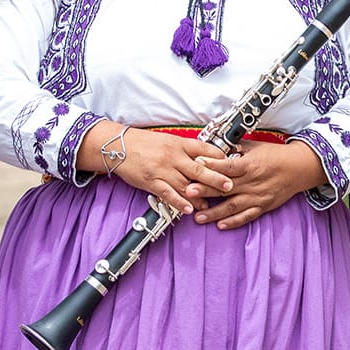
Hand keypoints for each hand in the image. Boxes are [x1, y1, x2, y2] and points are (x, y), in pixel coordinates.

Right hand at [110, 129, 233, 214]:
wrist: (118, 146)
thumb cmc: (143, 144)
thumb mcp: (168, 141)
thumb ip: (186, 150)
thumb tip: (204, 159)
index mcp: (179, 143)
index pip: (205, 149)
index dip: (220, 157)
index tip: (230, 164)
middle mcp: (173, 156)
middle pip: (200, 168)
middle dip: (216, 178)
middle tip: (229, 185)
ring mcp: (163, 169)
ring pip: (186, 184)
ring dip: (200, 196)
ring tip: (209, 204)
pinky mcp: (152, 181)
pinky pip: (168, 193)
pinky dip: (179, 202)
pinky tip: (188, 209)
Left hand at [190, 140, 328, 230]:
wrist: (299, 168)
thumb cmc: (277, 155)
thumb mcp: (256, 147)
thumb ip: (236, 149)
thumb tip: (218, 148)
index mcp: (250, 165)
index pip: (227, 167)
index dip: (211, 166)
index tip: (196, 165)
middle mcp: (252, 182)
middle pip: (225, 188)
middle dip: (205, 191)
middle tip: (188, 193)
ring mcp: (257, 197)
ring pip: (232, 207)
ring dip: (214, 213)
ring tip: (198, 217)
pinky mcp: (263, 206)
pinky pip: (246, 216)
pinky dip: (233, 222)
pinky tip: (220, 225)